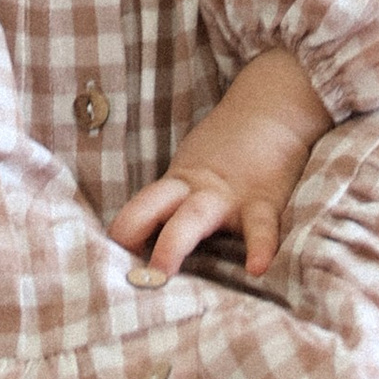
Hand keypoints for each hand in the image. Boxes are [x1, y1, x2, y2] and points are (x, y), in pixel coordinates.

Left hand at [109, 48, 327, 280]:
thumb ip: (179, 198)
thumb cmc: (233, 144)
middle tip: (115, 269)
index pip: (141, 206)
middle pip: (155, 206)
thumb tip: (151, 237)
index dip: (122, 230)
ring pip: (193, 217)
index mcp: (179, 184)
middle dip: (132, 231)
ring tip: (161, 272)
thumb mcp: (196, 167)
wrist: (275, 105)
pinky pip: (262, 227)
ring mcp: (229, 196)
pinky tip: (257, 268)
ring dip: (173, 243)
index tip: (103, 261)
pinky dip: (261, 247)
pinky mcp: (264, 200)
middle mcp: (197, 190)